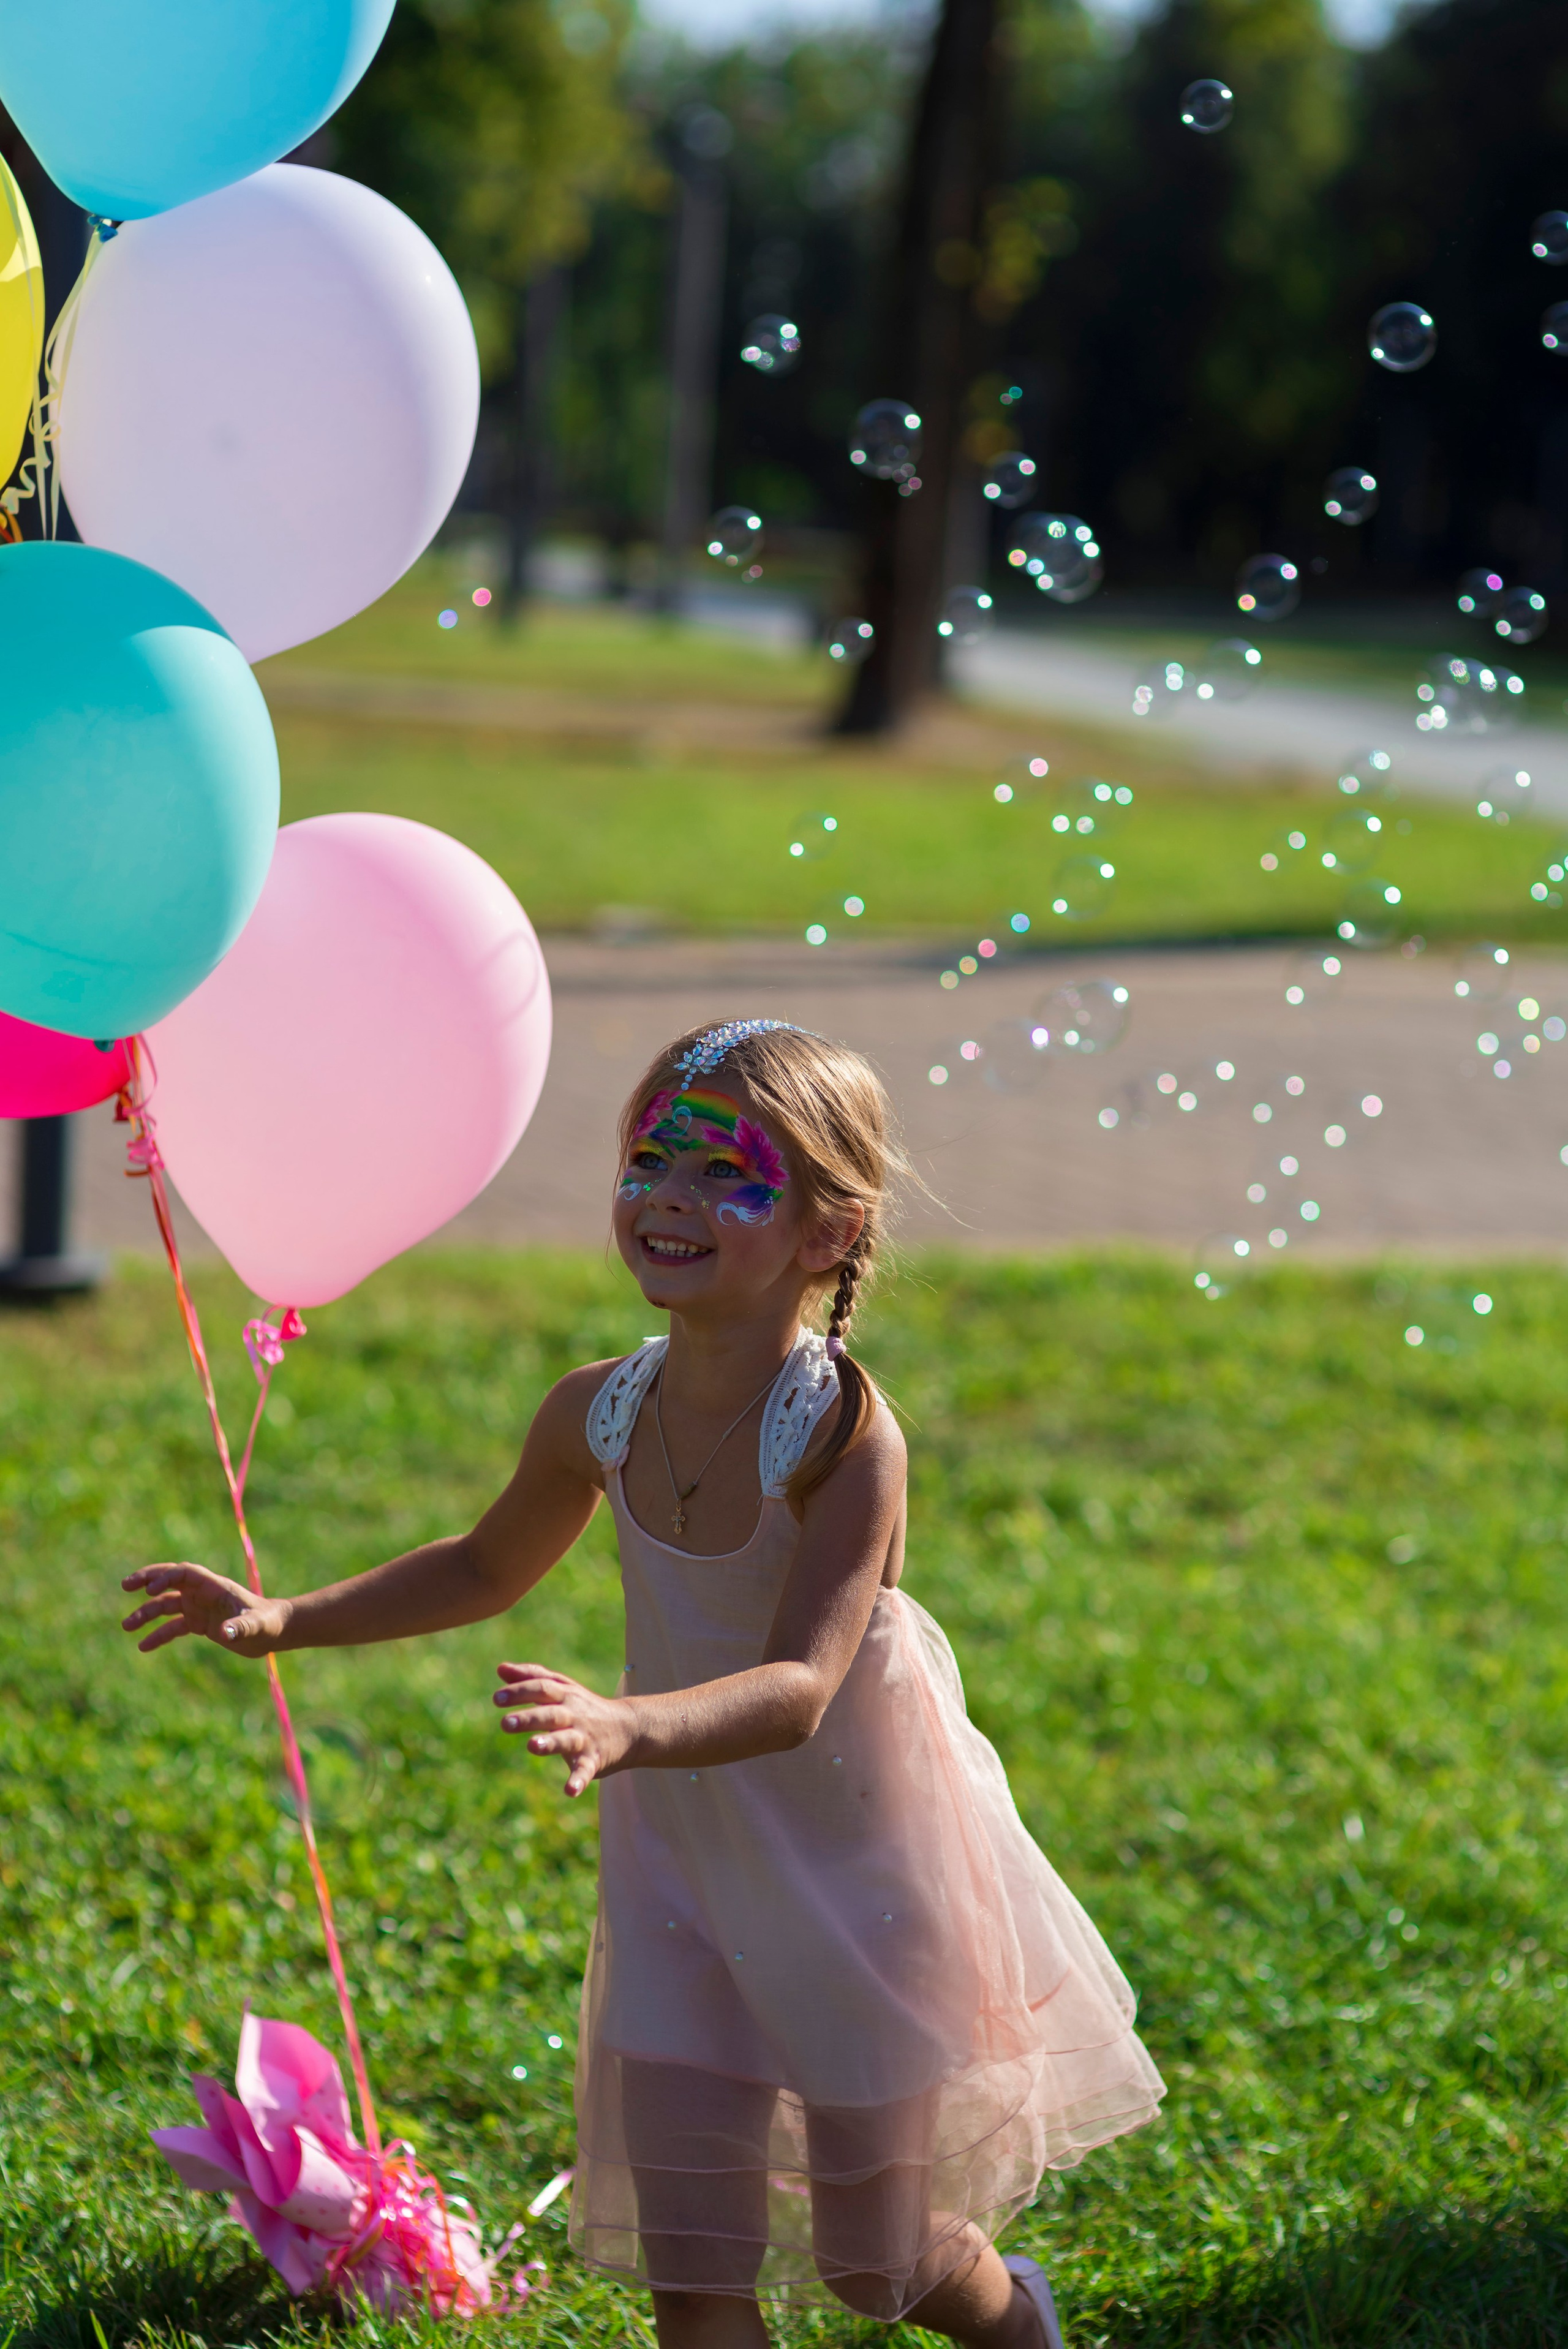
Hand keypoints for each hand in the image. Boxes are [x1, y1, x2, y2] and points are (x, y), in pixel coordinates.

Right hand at [121, 1562, 289, 1657]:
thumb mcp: (255, 1626)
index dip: (165, 1577)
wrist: (273, 1632)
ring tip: (126, 1626)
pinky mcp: (198, 1624)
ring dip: (146, 1613)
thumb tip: (226, 1633)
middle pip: (169, 1580)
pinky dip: (157, 1635)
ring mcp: (198, 1607)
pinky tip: (143, 1646)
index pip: (184, 1573)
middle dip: (147, 1580)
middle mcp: (202, 1593)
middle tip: (125, 1585)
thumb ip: (241, 1627)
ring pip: (165, 1605)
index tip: (148, 1590)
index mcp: (214, 1586)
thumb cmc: (267, 1624)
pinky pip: (173, 1627)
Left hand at [493, 1661, 634, 1797]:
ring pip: (566, 1740)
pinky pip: (585, 1771)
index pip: (541, 1688)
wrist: (629, 1728)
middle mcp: (574, 1715)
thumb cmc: (585, 1706)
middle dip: (529, 1718)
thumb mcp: (562, 1687)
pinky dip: (578, 1781)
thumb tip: (501, 1668)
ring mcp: (584, 1738)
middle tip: (505, 1724)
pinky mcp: (593, 1761)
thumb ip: (532, 1677)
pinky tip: (569, 1791)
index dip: (519, 1692)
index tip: (496, 1698)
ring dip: (550, 1743)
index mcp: (564, 1695)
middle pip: (550, 1714)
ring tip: (533, 1746)